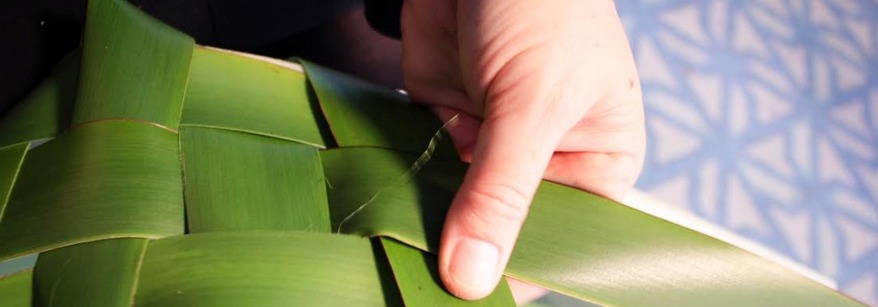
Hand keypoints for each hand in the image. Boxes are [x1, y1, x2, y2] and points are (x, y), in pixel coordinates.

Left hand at [400, 0, 645, 299]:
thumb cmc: (542, 8)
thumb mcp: (533, 102)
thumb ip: (501, 190)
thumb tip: (473, 278)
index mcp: (595, 162)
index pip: (563, 240)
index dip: (523, 270)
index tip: (474, 297)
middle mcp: (542, 160)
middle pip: (501, 229)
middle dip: (466, 248)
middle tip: (423, 281)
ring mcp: (487, 142)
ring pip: (452, 205)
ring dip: (423, 220)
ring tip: (392, 248)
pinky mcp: (441, 119)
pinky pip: (415, 170)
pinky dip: (396, 183)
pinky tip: (374, 206)